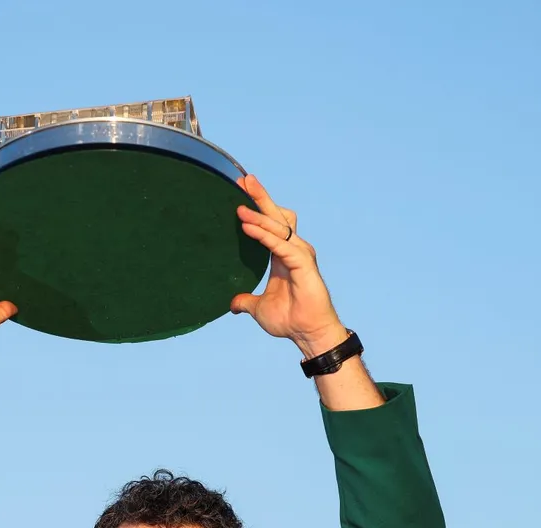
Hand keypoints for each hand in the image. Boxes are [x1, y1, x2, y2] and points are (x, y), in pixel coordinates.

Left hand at [231, 176, 348, 357]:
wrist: (308, 334)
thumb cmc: (290, 320)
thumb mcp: (259, 308)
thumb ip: (246, 301)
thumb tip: (233, 304)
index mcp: (281, 255)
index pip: (270, 223)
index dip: (257, 206)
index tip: (240, 191)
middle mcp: (293, 249)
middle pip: (276, 216)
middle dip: (260, 197)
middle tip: (243, 179)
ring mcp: (299, 254)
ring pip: (277, 227)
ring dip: (258, 216)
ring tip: (238, 207)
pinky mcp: (303, 263)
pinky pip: (279, 245)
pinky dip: (263, 235)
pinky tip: (247, 227)